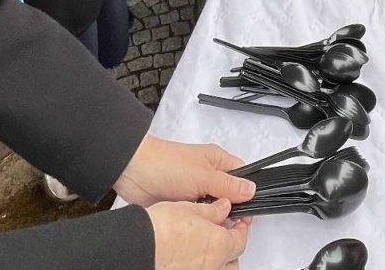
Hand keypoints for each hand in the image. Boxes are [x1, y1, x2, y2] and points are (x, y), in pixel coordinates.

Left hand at [114, 134, 254, 207]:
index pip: (242, 176)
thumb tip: (251, 190)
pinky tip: (198, 223)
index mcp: (217, 161)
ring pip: (214, 208)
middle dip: (230, 207)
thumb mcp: (203, 176)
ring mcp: (195, 189)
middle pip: (230, 195)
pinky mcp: (182, 202)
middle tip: (229, 219)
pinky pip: (198, 215)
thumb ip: (228, 185)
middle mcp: (208, 174)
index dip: (248, 193)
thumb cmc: (166, 164)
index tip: (249, 210)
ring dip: (212, 215)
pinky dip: (198, 219)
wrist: (133, 173)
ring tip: (211, 220)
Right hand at [148, 200, 248, 269]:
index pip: (240, 240)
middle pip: (232, 261)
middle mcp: (212, 266)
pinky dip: (201, 266)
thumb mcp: (190, 209)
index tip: (236, 222)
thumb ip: (212, 210)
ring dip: (218, 261)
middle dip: (231, 249)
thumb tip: (223, 208)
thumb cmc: (161, 229)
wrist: (139, 246)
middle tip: (224, 235)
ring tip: (208, 248)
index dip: (240, 228)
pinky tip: (191, 257)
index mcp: (219, 246)